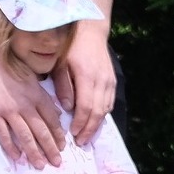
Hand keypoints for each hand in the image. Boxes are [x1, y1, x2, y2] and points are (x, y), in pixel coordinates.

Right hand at [0, 57, 64, 166]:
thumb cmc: (9, 67)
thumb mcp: (32, 79)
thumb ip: (43, 96)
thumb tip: (57, 112)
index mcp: (37, 96)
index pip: (52, 120)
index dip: (58, 134)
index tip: (63, 146)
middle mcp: (26, 106)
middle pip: (42, 131)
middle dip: (51, 149)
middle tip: (57, 163)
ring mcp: (9, 111)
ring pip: (25, 136)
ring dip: (34, 152)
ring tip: (40, 165)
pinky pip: (3, 134)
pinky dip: (11, 147)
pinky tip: (17, 157)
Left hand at [53, 19, 116, 145]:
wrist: (91, 32)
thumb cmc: (70, 47)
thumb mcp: (60, 64)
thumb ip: (63, 86)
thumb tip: (68, 108)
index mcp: (86, 77)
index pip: (85, 107)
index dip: (80, 123)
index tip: (73, 134)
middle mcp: (101, 82)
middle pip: (98, 112)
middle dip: (89, 129)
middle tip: (81, 142)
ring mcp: (109, 82)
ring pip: (106, 109)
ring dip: (97, 124)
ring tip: (88, 135)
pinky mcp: (113, 81)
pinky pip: (110, 102)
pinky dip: (103, 114)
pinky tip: (96, 120)